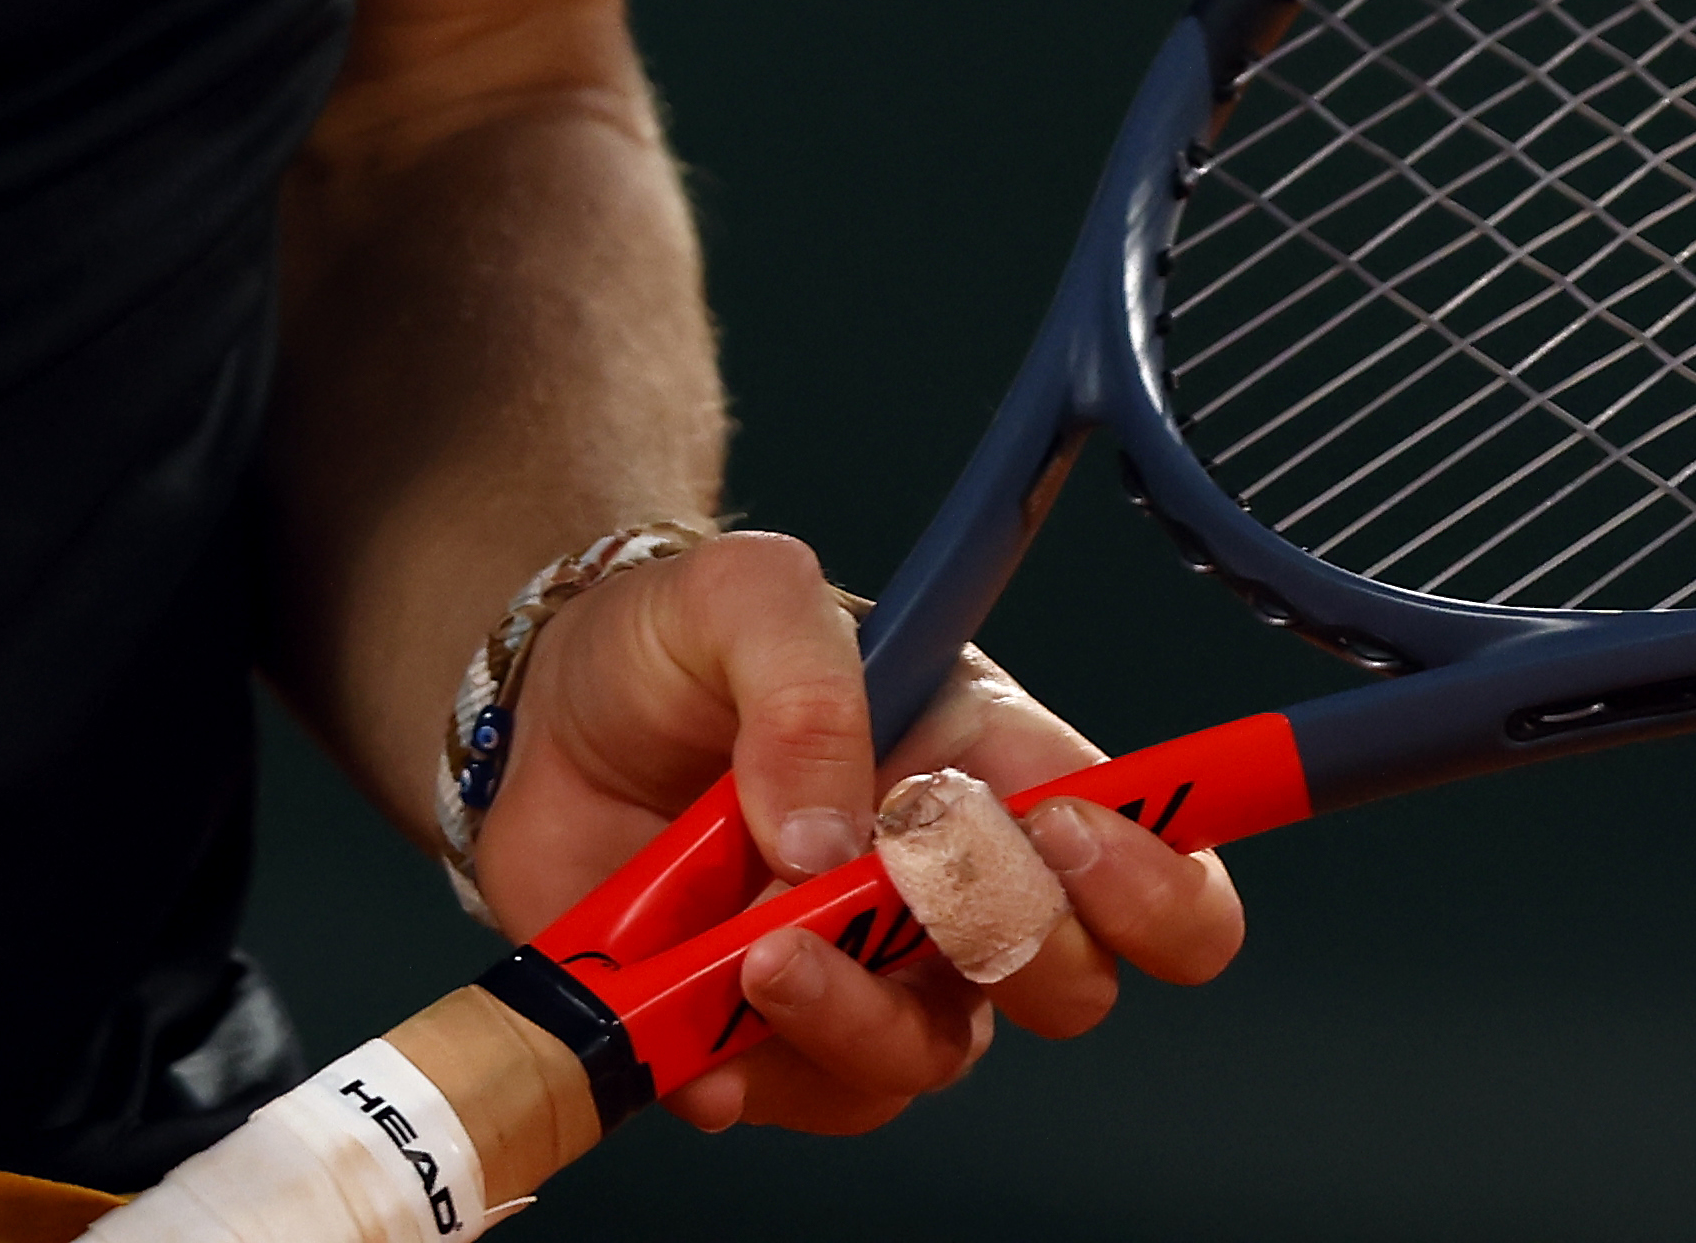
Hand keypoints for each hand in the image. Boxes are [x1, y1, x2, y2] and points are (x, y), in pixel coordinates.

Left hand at [474, 530, 1247, 1136]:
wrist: (540, 727)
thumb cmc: (669, 648)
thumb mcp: (735, 595)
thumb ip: (802, 679)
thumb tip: (830, 840)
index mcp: (993, 758)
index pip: (1156, 837)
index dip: (1156, 870)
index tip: (1071, 836)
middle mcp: (960, 881)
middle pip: (1077, 978)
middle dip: (1006, 945)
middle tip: (901, 880)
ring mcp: (876, 973)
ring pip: (936, 1054)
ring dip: (859, 1014)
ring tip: (754, 949)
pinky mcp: (781, 1040)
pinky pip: (814, 1099)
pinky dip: (757, 1073)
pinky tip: (695, 1019)